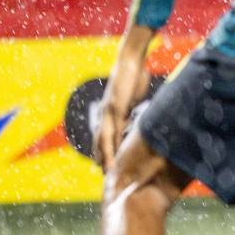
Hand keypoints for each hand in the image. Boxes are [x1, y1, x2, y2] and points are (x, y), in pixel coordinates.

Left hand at [96, 25, 155, 169]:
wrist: (130, 61)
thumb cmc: (133, 76)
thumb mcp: (131, 97)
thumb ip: (130, 108)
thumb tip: (132, 118)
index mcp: (110, 111)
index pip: (105, 134)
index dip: (103, 149)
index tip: (104, 163)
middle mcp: (106, 113)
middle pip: (100, 140)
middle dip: (101, 156)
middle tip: (103, 172)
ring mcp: (108, 111)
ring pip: (104, 138)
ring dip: (105, 155)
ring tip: (107, 169)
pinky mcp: (115, 107)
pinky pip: (114, 129)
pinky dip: (113, 142)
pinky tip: (115, 152)